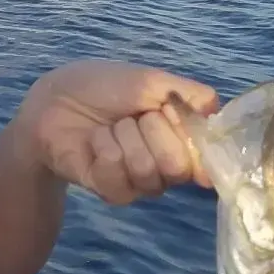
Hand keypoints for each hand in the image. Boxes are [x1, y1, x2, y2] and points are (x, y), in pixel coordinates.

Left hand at [15, 61, 219, 205]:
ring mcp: (141, 182)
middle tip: (133, 116)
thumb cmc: (105, 87)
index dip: (192, 138)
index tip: (171, 113)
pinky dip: (103, 149)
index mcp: (182, 138)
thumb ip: (189, 94)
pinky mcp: (113, 192)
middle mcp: (167, 164)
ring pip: (148, 171)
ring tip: (110, 126)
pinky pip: (118, 176)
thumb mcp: (151, 80)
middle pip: (179, 166)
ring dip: (124, 137)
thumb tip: (217, 112)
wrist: (57, 99)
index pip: (208, 155)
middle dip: (153, 131)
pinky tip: (95, 141)